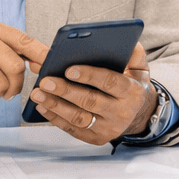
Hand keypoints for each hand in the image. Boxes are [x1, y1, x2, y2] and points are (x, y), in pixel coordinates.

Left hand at [29, 43, 156, 144]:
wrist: (139, 115)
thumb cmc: (133, 86)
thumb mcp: (139, 68)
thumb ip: (132, 54)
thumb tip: (116, 41)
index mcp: (132, 92)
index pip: (110, 82)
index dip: (89, 76)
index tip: (69, 69)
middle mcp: (122, 112)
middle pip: (90, 101)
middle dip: (65, 90)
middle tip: (45, 80)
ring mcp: (109, 128)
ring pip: (78, 118)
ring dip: (55, 106)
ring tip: (38, 94)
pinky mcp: (97, 138)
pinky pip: (73, 129)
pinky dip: (55, 118)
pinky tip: (43, 107)